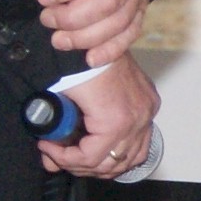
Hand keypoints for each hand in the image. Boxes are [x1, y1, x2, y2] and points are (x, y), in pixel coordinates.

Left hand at [41, 51, 156, 178]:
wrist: (95, 35)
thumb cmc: (77, 62)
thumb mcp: (59, 99)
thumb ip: (55, 133)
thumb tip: (50, 158)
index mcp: (115, 120)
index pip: (91, 159)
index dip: (65, 159)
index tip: (49, 148)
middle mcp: (137, 120)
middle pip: (110, 164)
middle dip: (81, 164)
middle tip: (60, 156)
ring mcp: (147, 114)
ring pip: (130, 158)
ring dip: (104, 164)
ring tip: (82, 157)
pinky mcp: (150, 106)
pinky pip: (143, 143)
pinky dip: (125, 153)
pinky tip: (107, 151)